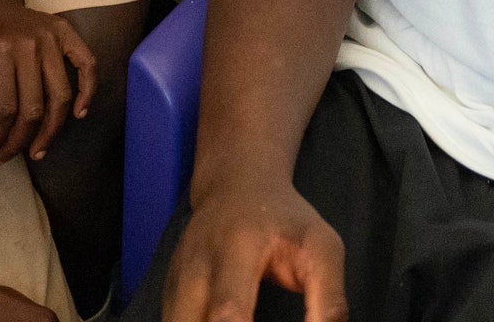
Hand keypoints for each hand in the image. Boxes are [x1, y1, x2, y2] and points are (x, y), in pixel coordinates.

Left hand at [0, 0, 94, 165]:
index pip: (4, 109)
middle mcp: (31, 44)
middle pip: (33, 108)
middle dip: (18, 142)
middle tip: (4, 158)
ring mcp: (53, 38)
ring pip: (60, 95)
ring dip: (50, 130)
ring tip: (37, 151)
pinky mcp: (67, 33)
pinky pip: (87, 64)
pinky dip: (88, 91)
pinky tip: (79, 114)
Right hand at [162, 178, 345, 321]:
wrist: (235, 186)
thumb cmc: (284, 220)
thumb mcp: (321, 248)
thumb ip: (328, 302)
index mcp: (236, 250)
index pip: (228, 314)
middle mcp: (194, 271)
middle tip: (254, 321)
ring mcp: (173, 288)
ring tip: (247, 320)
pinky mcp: (165, 301)